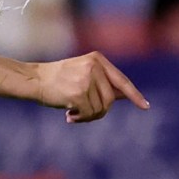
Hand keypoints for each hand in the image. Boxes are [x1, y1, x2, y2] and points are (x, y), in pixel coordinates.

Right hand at [32, 52, 148, 123]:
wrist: (32, 80)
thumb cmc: (56, 79)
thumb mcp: (82, 74)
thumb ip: (103, 82)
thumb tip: (125, 96)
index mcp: (97, 60)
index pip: (121, 81)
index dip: (134, 95)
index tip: (145, 106)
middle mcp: (94, 67)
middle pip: (110, 99)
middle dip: (100, 111)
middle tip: (84, 115)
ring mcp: (86, 80)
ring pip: (100, 108)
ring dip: (88, 116)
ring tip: (73, 114)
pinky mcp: (78, 93)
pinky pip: (88, 113)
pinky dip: (80, 118)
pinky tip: (68, 115)